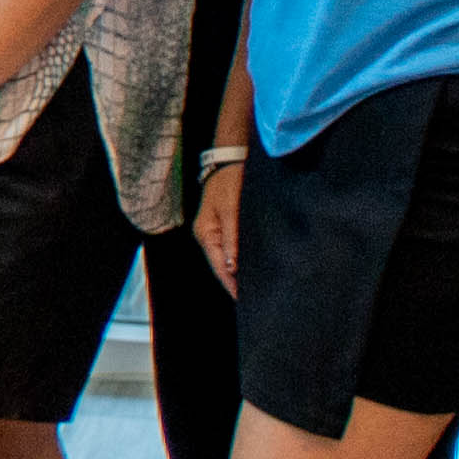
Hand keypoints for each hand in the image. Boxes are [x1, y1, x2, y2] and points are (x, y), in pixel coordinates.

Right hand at [194, 158, 243, 295]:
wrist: (231, 159)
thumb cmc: (231, 181)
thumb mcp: (232, 209)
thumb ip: (232, 238)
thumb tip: (232, 267)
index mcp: (205, 233)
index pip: (218, 266)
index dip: (230, 283)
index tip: (242, 299)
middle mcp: (208, 235)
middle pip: (221, 265)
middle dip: (234, 281)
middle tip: (252, 298)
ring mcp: (216, 231)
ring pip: (226, 258)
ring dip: (238, 271)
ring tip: (253, 288)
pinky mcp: (225, 225)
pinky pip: (231, 248)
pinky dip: (240, 259)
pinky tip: (250, 267)